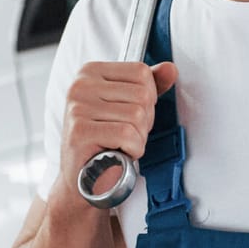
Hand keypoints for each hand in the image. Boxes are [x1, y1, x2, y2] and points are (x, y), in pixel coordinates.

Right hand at [53, 60, 178, 210]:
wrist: (84, 178)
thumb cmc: (106, 140)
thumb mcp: (128, 106)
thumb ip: (149, 85)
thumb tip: (170, 68)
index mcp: (90, 72)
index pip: (141, 72)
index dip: (147, 98)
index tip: (129, 115)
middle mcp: (80, 86)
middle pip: (142, 94)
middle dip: (144, 121)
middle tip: (125, 135)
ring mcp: (78, 108)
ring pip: (137, 115)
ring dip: (138, 138)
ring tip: (120, 145)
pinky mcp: (80, 131)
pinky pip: (126, 134)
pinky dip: (131, 149)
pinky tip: (118, 153)